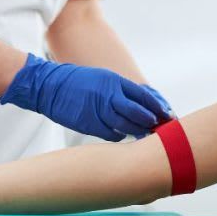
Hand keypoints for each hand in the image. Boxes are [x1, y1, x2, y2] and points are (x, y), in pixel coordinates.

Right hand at [0, 54, 171, 140]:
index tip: (167, 115)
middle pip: (138, 113)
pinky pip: (111, 134)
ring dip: (138, 132)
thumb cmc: (78, 82)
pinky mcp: (89, 124)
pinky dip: (119, 136)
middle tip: (160, 128)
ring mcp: (99, 111)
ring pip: (127, 126)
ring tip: (145, 135)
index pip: (143, 96)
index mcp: (114, 82)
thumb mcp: (103, 78)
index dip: (156, 107)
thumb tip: (142, 104)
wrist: (49, 87)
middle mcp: (109, 96)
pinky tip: (122, 136)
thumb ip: (121, 91)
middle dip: (152, 122)